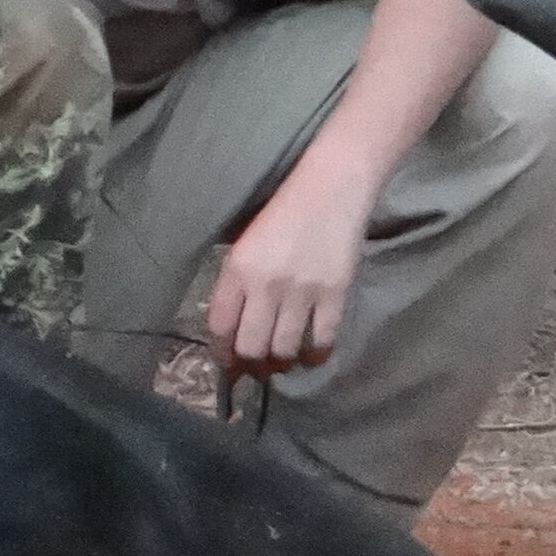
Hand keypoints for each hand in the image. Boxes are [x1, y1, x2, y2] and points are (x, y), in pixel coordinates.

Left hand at [204, 172, 367, 377]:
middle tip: (257, 368)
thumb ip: (237, 284)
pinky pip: (322, 340)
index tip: (228, 363)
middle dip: (251, 366)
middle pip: (250, 347)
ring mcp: (302, 291)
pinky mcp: (335, 294)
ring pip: (284, 350)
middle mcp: (266, 284)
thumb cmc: (283, 212)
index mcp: (238, 268)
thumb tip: (233, 331)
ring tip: (283, 360)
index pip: (220, 327)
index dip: (222, 354)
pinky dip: (314, 355)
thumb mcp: (246, 243)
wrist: (332, 187)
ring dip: (281, 363)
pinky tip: (311, 354)